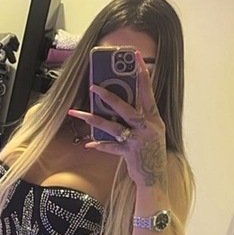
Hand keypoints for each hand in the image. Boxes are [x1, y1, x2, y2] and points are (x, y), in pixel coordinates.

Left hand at [68, 51, 167, 190]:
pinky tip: (88, 144)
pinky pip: (111, 147)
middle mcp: (148, 127)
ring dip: (94, 119)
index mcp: (154, 118)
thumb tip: (120, 105)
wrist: (155, 178)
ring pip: (113, 126)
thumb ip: (141, 118)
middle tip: (92, 87)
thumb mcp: (152, 132)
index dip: (141, 74)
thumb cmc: (151, 153)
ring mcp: (139, 140)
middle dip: (108, 96)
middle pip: (126, 108)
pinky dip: (100, 145)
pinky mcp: (130, 153)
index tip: (134, 56)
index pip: (148, 91)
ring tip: (78, 112)